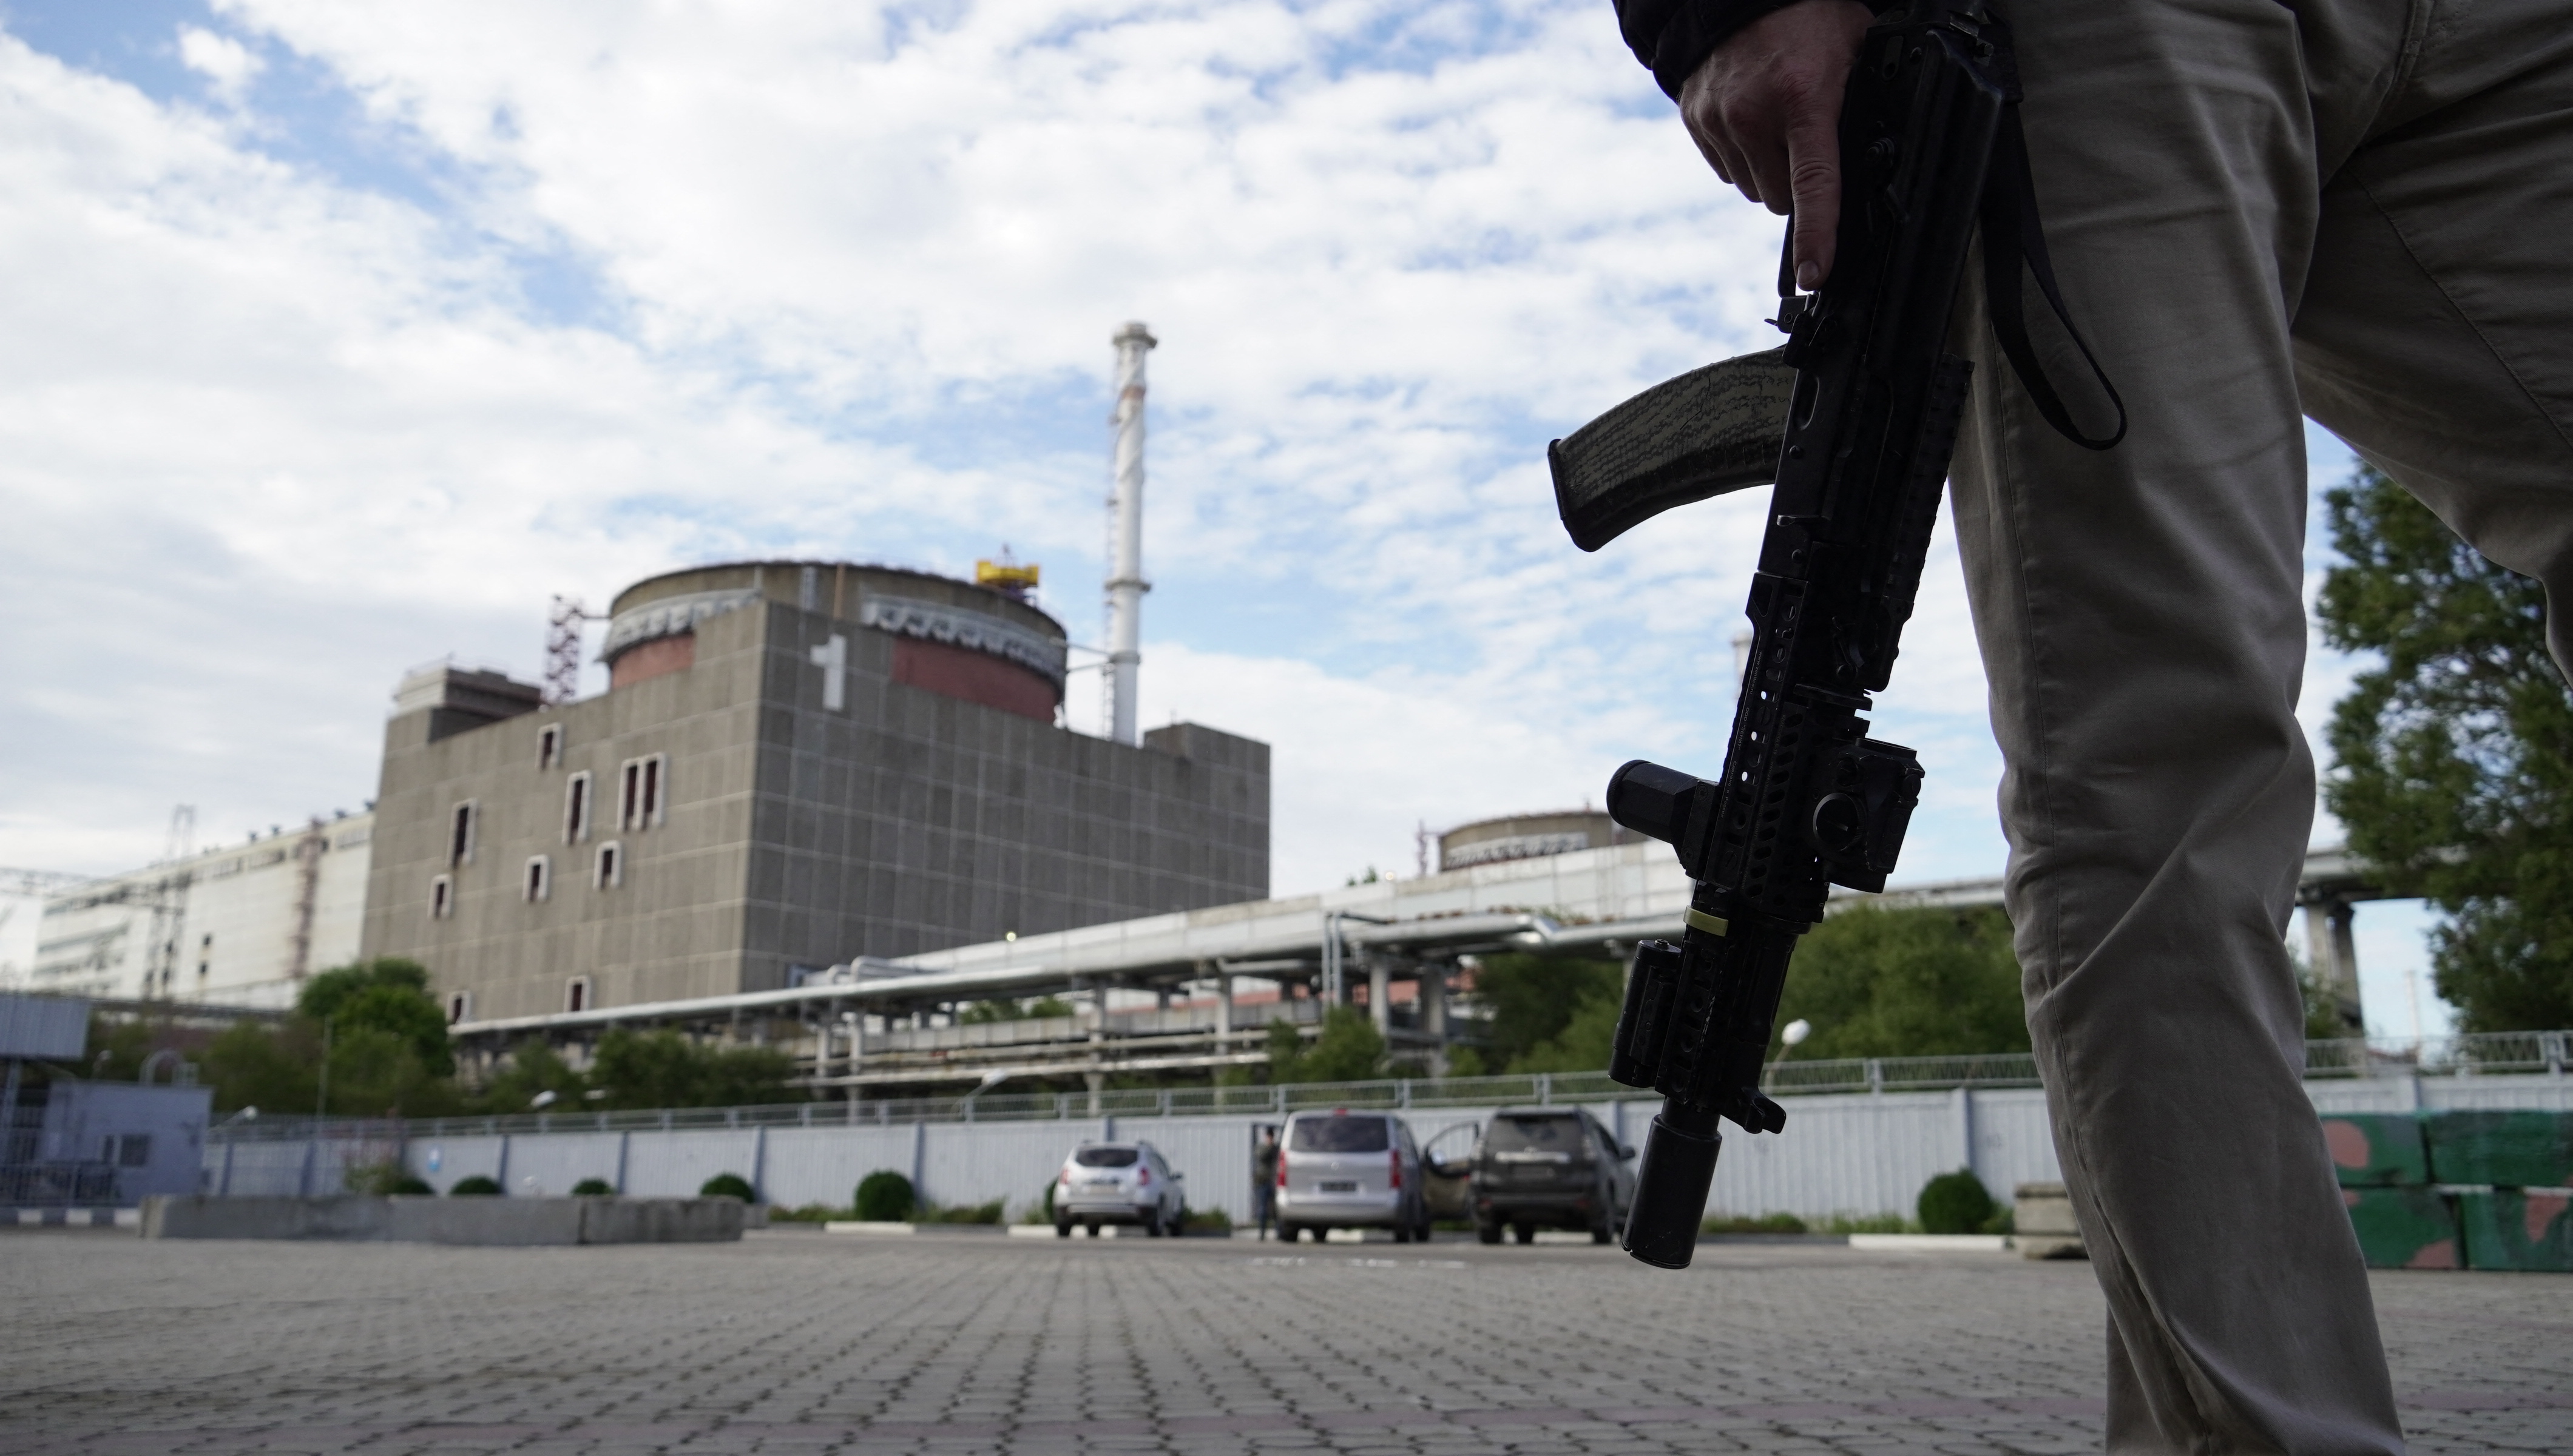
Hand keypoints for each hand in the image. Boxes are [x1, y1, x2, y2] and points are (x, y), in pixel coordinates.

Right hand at [1678, 0, 1871, 289]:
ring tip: (1779, 125)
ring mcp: (1719, 122)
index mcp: (1803, 100)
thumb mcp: (1854, 52)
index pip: (1814, 184)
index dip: (1817, 235)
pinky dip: (1744, 157)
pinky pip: (1728, 170)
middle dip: (1798, 186)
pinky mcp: (1696, 122)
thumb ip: (1861, 105)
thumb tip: (1875, 160)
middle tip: (1809, 144)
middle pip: (1781, 198)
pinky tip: (1754, 122)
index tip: (1814, 274)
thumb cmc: (1809, 18)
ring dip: (1770, 172)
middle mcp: (1754, 117)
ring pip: (1754, 189)